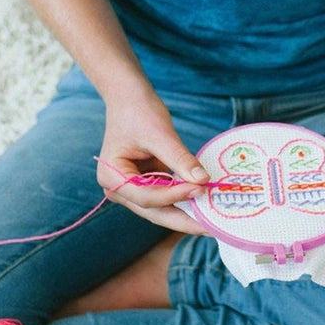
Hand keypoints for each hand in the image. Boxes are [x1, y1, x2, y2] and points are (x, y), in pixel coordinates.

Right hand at [97, 90, 208, 234]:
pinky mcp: (146, 185)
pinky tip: (204, 205)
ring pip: (161, 209)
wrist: (129, 98)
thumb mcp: (160, 134)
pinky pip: (167, 197)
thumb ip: (180, 159)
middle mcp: (119, 189)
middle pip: (154, 211)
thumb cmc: (139, 111)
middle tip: (211, 227)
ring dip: (185, 213)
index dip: (174, 196)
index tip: (200, 190)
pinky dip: (184, 200)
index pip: (146, 196)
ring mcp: (132, 189)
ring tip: (212, 220)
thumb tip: (203, 180)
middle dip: (183, 219)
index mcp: (112, 177)